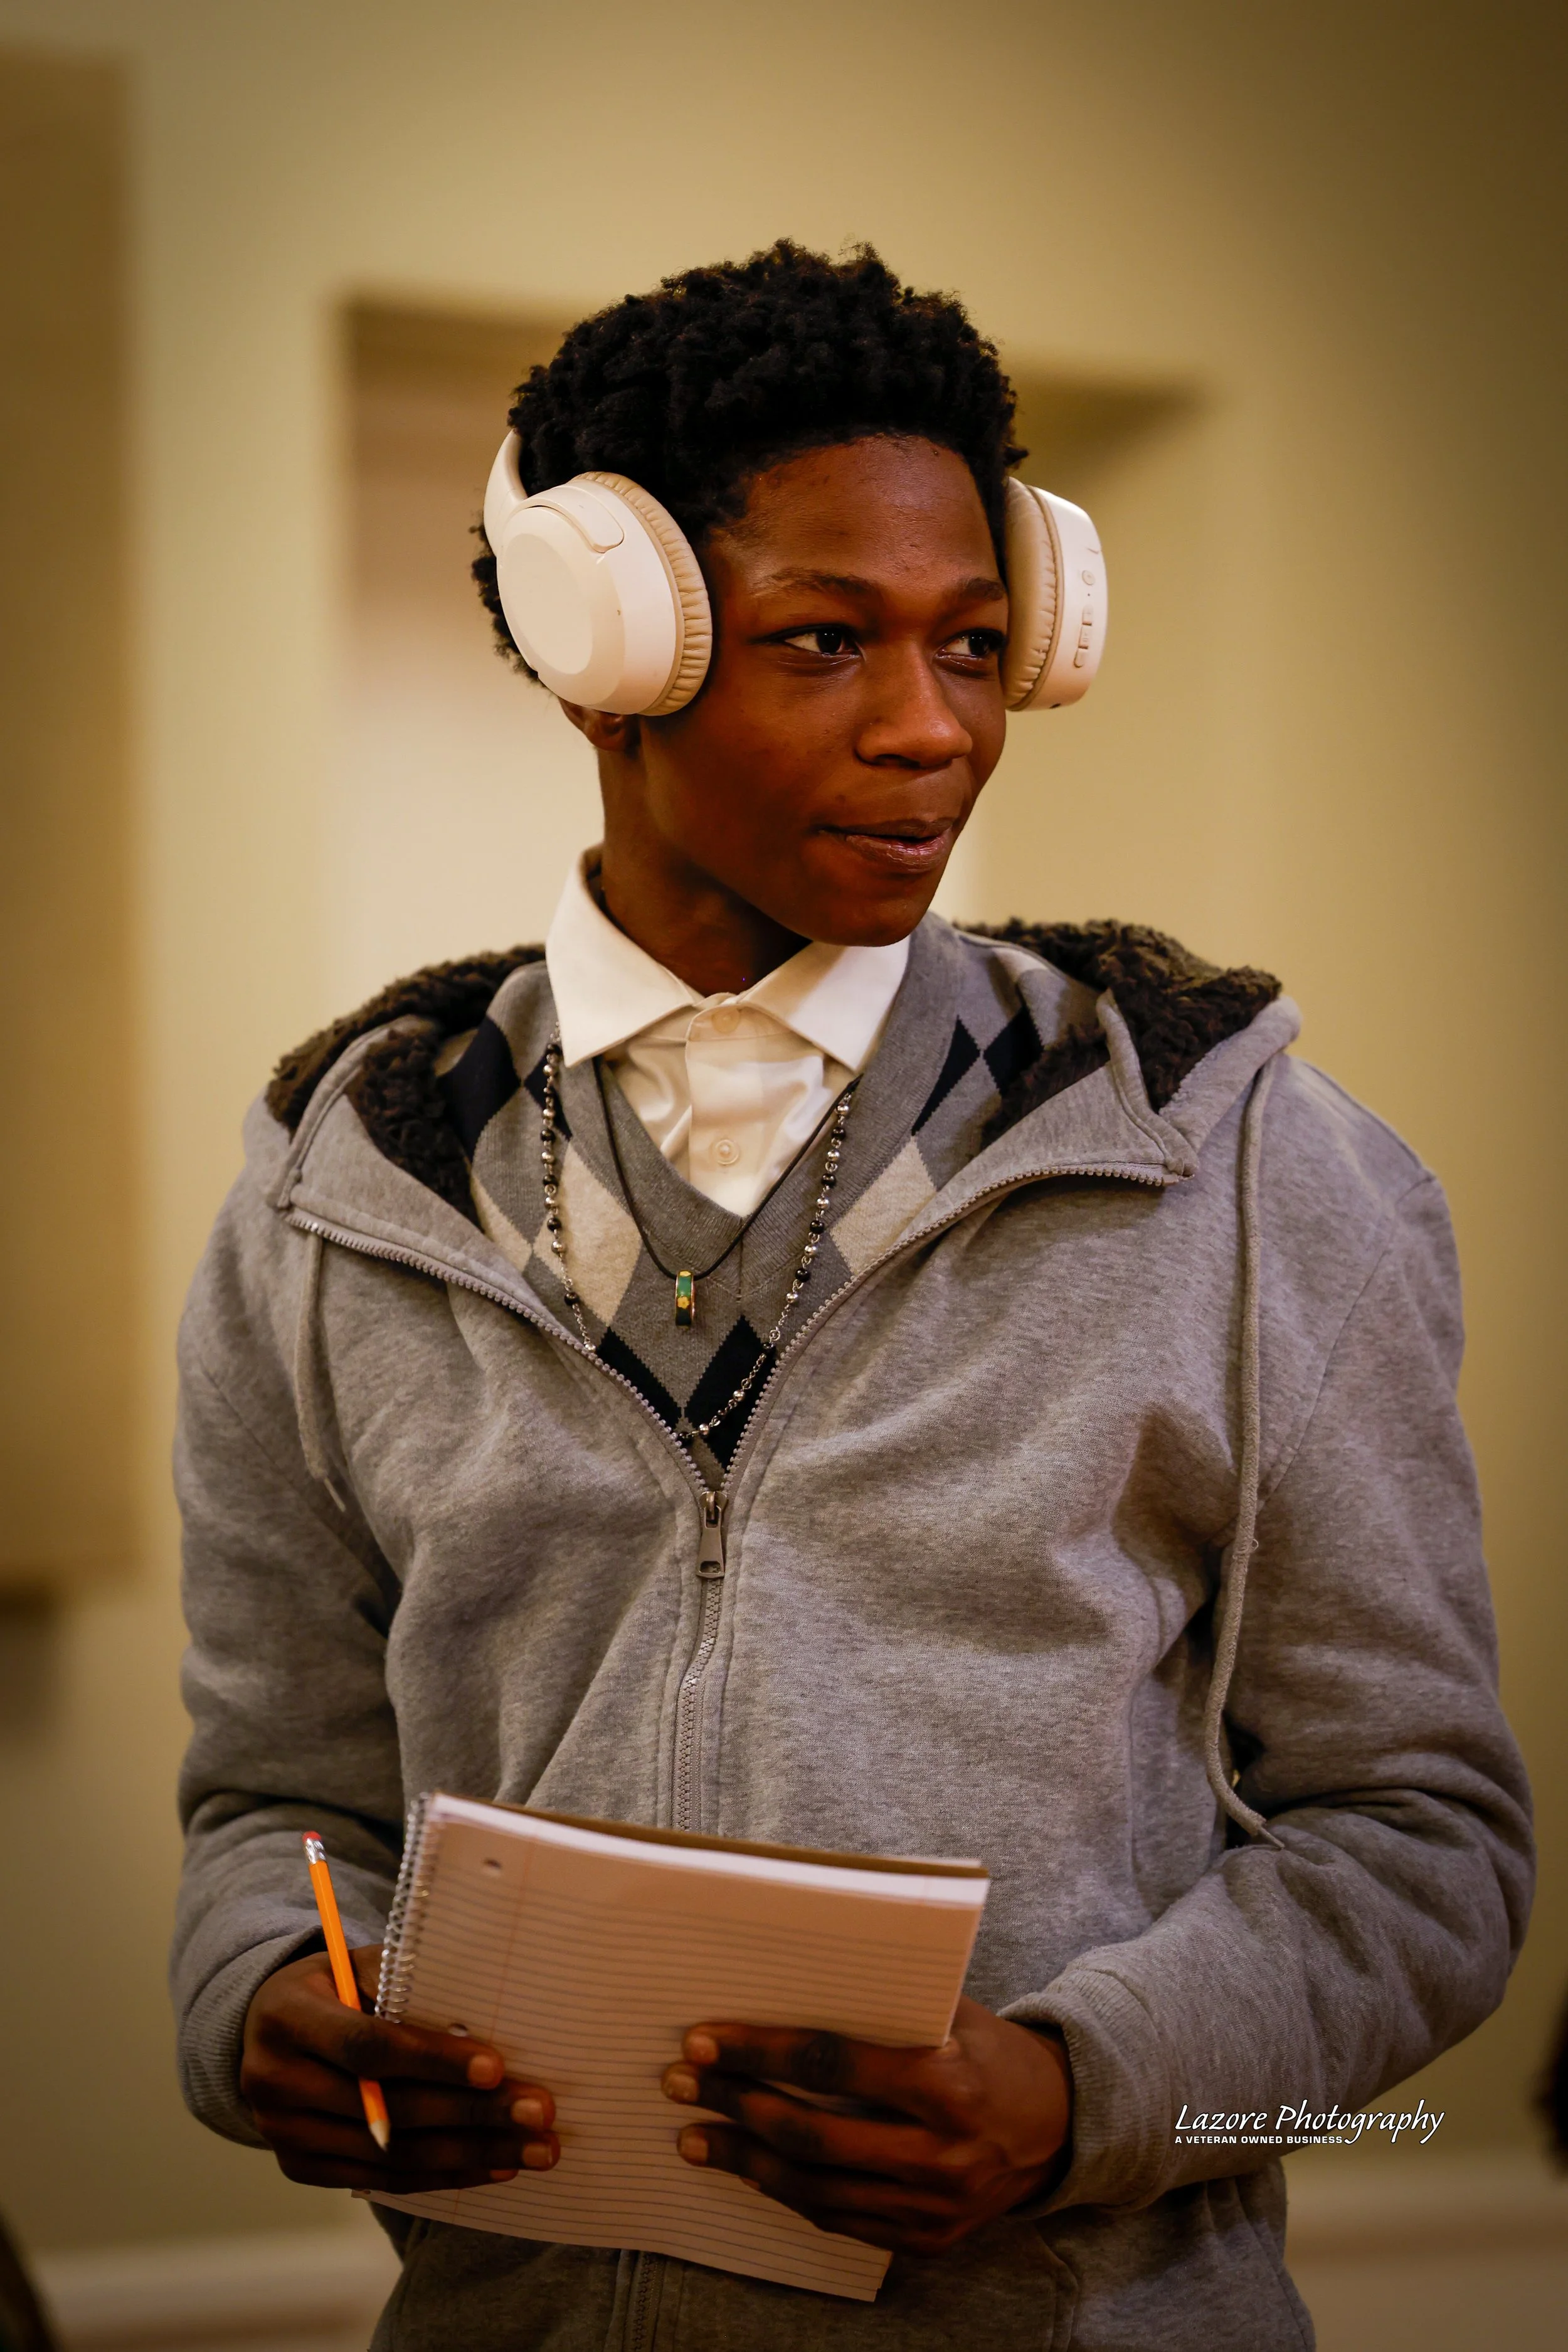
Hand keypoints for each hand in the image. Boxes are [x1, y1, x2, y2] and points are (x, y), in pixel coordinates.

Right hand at [241, 1944, 558, 2193]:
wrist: (267, 2027)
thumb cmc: (334, 1985)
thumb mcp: (357, 1964)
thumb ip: (405, 1982)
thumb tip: (481, 2011)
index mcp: (288, 2016)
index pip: (367, 2046)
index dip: (433, 2060)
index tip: (496, 2068)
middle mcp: (275, 2080)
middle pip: (386, 2110)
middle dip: (471, 2114)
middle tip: (538, 2113)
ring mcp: (283, 2132)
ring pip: (390, 2156)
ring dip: (471, 2155)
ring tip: (534, 2150)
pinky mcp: (301, 2167)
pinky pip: (382, 2180)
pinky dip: (443, 2175)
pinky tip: (494, 2167)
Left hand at [660, 1994, 1071, 2255]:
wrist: (1062, 2126)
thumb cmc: (992, 2050)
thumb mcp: (952, 2011)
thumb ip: (884, 2007)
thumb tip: (784, 1981)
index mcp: (947, 2082)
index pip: (833, 2063)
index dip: (761, 2051)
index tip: (703, 2040)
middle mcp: (941, 2154)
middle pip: (815, 2136)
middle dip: (737, 2107)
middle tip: (680, 2084)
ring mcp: (934, 2208)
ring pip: (819, 2192)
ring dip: (747, 2163)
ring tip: (694, 2138)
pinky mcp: (928, 2242)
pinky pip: (843, 2222)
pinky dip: (791, 2195)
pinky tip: (752, 2171)